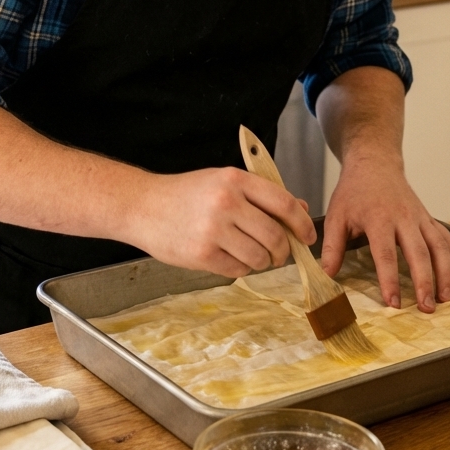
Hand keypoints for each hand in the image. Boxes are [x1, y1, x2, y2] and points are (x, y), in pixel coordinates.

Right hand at [125, 166, 316, 276]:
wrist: (143, 206)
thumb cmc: (186, 194)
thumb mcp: (224, 182)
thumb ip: (262, 195)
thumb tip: (301, 210)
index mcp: (236, 180)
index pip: (284, 203)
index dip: (302, 223)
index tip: (307, 236)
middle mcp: (226, 202)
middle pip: (275, 235)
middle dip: (284, 250)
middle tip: (280, 254)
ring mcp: (213, 230)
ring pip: (260, 257)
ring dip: (263, 261)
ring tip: (252, 255)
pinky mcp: (201, 254)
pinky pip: (238, 269)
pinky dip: (241, 268)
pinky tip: (230, 258)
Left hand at [322, 149, 449, 312]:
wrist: (374, 164)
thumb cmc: (353, 192)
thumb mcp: (336, 216)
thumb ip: (332, 247)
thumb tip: (327, 275)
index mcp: (378, 219)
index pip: (385, 254)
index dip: (390, 280)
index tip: (393, 303)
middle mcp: (404, 218)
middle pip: (419, 253)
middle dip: (425, 282)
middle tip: (426, 308)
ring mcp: (420, 217)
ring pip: (439, 246)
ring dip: (445, 273)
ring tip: (444, 298)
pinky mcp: (429, 217)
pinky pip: (446, 238)